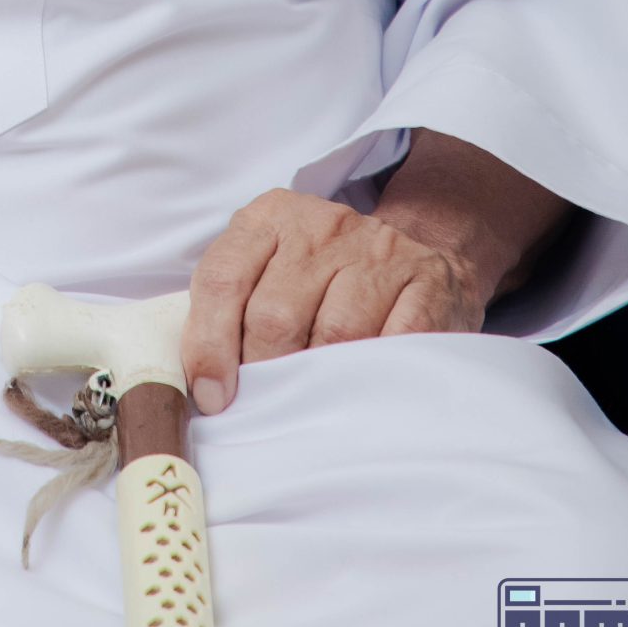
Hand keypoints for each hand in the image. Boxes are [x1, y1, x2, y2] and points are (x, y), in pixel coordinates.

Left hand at [181, 185, 487, 416]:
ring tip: (309, 408)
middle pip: (274, 314)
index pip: (222, 279)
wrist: (415, 251)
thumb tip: (201, 388)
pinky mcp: (426, 281)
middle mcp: (321, 226)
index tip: (212, 398)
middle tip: (264, 408)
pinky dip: (371, 378)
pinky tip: (359, 395)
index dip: (208, 344)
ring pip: (334, 334)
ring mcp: (377, 250)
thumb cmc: (323, 277)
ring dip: (316, 383)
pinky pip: (391, 343)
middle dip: (262, 373)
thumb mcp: (269, 271)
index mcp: (269, 218)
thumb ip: (230, 310)